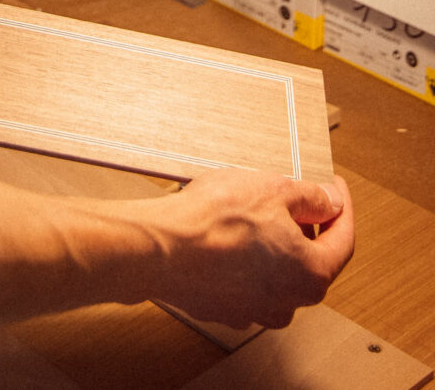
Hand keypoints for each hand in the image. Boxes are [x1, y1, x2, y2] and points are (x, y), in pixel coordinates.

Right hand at [153, 169, 353, 328]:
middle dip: (304, 228)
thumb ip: (311, 197)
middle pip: (309, 261)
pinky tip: (226, 236)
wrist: (158, 247)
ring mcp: (252, 311)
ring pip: (274, 274)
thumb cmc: (213, 220)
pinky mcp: (220, 308)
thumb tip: (328, 202)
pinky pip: (242, 282)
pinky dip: (242, 261)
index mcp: (311, 275)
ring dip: (271, 246)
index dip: (340, 207)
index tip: (334, 189)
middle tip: (292, 198)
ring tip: (252, 215)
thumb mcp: (273, 189)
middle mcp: (287, 303)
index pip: (343, 240)